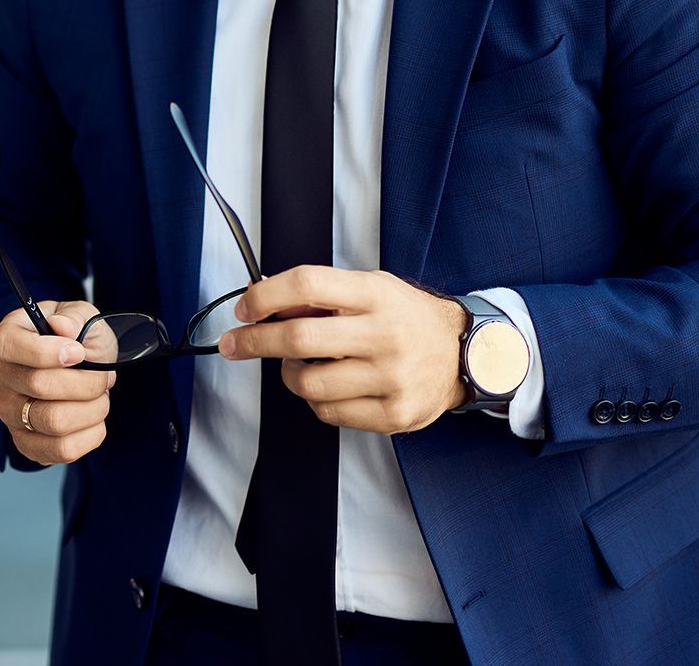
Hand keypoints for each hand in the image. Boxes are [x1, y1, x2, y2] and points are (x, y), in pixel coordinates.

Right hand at [0, 300, 115, 464]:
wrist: (84, 367)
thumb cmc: (79, 338)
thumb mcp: (83, 316)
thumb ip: (75, 316)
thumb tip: (63, 326)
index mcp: (7, 338)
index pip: (12, 346)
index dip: (48, 351)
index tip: (79, 352)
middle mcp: (1, 377)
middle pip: (39, 386)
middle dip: (85, 381)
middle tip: (103, 375)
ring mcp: (10, 414)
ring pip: (54, 421)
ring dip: (92, 408)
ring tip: (101, 396)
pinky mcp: (27, 444)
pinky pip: (61, 450)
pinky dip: (90, 434)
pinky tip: (95, 417)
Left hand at [219, 266, 466, 433]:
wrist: (463, 353)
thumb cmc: (406, 316)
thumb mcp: (371, 288)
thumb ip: (322, 294)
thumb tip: (263, 300)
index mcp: (375, 294)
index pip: (308, 284)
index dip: (266, 296)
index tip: (244, 308)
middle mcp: (384, 334)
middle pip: (299, 338)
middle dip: (255, 341)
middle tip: (234, 343)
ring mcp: (390, 378)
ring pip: (308, 382)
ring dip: (290, 374)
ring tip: (300, 364)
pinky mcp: (394, 415)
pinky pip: (329, 412)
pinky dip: (317, 399)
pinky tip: (329, 385)